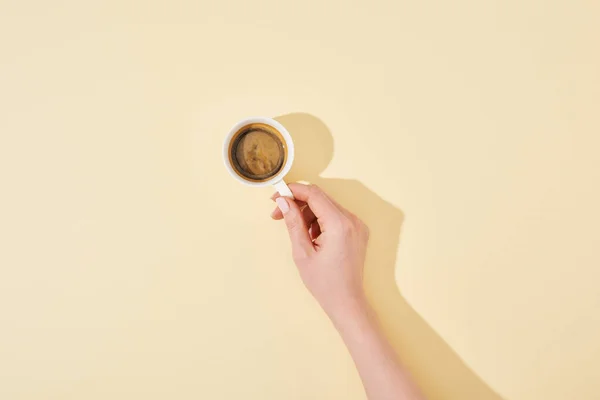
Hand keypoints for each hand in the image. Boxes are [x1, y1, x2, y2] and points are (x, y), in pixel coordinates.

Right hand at [270, 183, 369, 318]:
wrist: (346, 301)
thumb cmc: (324, 282)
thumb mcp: (302, 252)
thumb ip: (293, 223)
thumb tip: (283, 201)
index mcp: (339, 224)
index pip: (314, 194)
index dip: (293, 191)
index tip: (276, 197)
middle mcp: (352, 220)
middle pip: (320, 198)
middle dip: (297, 204)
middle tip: (278, 215)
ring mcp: (357, 225)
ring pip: (326, 206)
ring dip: (308, 214)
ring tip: (299, 235)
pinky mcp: (357, 230)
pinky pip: (334, 215)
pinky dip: (320, 221)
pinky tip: (312, 238)